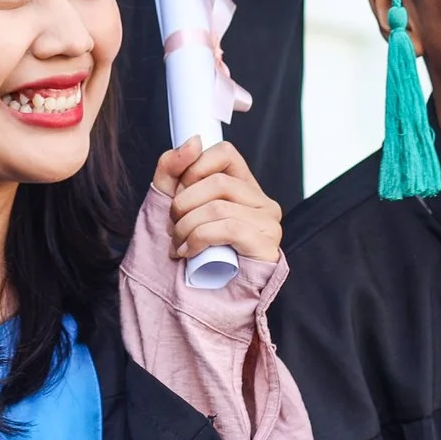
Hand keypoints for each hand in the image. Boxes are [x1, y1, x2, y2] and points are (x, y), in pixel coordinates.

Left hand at [149, 138, 281, 262]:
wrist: (198, 299)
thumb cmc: (189, 251)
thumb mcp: (172, 204)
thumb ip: (173, 168)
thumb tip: (194, 140)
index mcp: (244, 186)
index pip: (224, 152)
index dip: (194, 167)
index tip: (178, 193)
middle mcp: (262, 202)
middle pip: (218, 182)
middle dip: (184, 203)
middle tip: (173, 225)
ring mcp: (268, 224)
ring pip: (219, 206)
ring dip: (186, 226)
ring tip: (177, 243)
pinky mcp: (266, 246)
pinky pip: (229, 228)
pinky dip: (199, 238)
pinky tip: (187, 252)